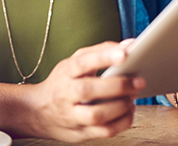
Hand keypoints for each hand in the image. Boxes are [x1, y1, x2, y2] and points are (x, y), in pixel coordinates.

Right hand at [27, 41, 144, 142]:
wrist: (39, 110)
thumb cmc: (64, 80)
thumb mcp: (75, 61)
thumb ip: (101, 51)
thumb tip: (129, 44)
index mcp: (66, 71)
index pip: (83, 62)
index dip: (103, 57)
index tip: (124, 53)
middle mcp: (66, 93)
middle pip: (88, 90)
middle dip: (117, 86)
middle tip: (139, 80)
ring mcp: (71, 115)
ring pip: (96, 115)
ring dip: (120, 107)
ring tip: (133, 97)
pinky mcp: (80, 133)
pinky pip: (103, 131)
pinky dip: (121, 123)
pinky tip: (128, 111)